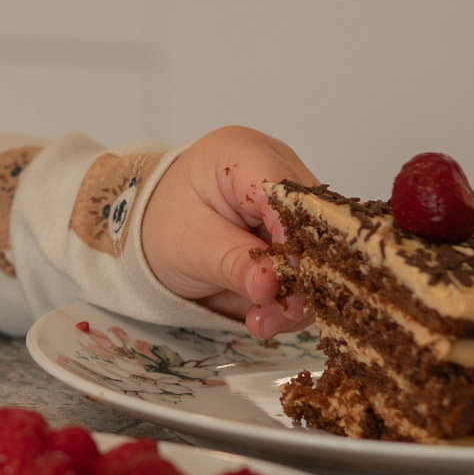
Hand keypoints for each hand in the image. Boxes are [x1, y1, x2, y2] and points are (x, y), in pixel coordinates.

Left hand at [138, 126, 320, 338]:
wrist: (155, 235)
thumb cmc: (164, 223)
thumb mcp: (189, 244)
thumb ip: (231, 262)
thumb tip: (271, 286)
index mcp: (245, 153)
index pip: (288, 193)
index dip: (293, 239)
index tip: (280, 281)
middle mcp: (280, 171)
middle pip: (312, 225)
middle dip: (297, 277)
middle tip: (272, 315)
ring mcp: (292, 204)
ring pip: (319, 254)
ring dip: (297, 296)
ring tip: (262, 321)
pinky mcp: (297, 234)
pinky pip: (309, 271)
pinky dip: (292, 300)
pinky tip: (265, 317)